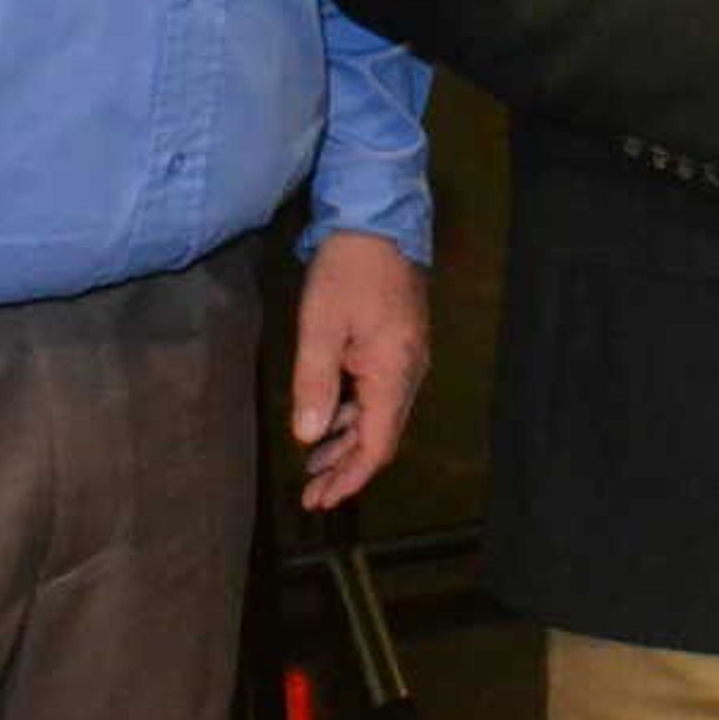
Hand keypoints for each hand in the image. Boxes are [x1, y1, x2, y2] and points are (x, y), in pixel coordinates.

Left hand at [290, 229, 432, 510]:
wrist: (378, 218)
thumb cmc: (347, 270)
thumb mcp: (320, 325)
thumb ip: (315, 384)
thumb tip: (308, 438)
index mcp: (394, 372)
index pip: (378, 445)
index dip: (350, 478)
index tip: (320, 502)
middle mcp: (410, 371)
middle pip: (383, 437)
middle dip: (347, 469)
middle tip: (310, 495)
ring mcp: (408, 357)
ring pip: (381, 417)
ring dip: (348, 444)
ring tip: (313, 466)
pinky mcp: (399, 343)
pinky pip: (381, 394)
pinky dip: (355, 416)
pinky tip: (331, 420)